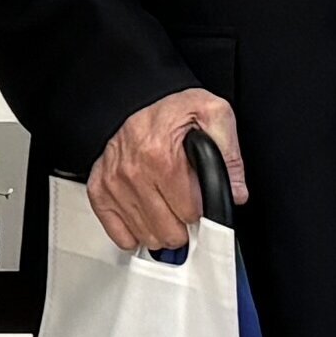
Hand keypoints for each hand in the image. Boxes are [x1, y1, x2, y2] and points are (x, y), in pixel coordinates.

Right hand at [89, 88, 242, 256]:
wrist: (139, 99)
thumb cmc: (174, 110)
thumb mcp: (214, 115)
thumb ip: (230, 155)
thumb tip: (235, 192)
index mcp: (161, 156)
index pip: (190, 212)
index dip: (203, 212)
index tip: (203, 204)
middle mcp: (133, 172)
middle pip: (169, 231)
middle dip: (184, 226)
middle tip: (186, 210)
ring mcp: (114, 184)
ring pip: (147, 237)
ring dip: (161, 231)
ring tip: (168, 213)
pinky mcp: (100, 190)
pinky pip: (119, 234)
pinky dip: (134, 233)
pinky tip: (146, 220)